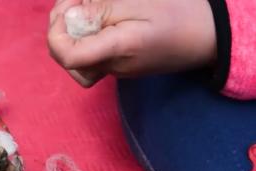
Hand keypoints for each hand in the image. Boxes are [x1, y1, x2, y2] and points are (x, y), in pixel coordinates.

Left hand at [48, 0, 217, 86]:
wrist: (208, 35)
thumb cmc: (178, 13)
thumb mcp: (139, 2)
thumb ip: (101, 10)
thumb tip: (68, 17)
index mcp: (116, 49)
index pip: (68, 55)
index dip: (55, 33)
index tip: (66, 7)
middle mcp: (111, 66)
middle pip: (65, 59)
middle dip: (59, 29)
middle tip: (74, 1)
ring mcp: (114, 70)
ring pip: (74, 61)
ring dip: (68, 35)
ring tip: (81, 9)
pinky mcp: (118, 65)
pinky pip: (89, 58)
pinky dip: (83, 39)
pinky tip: (94, 20)